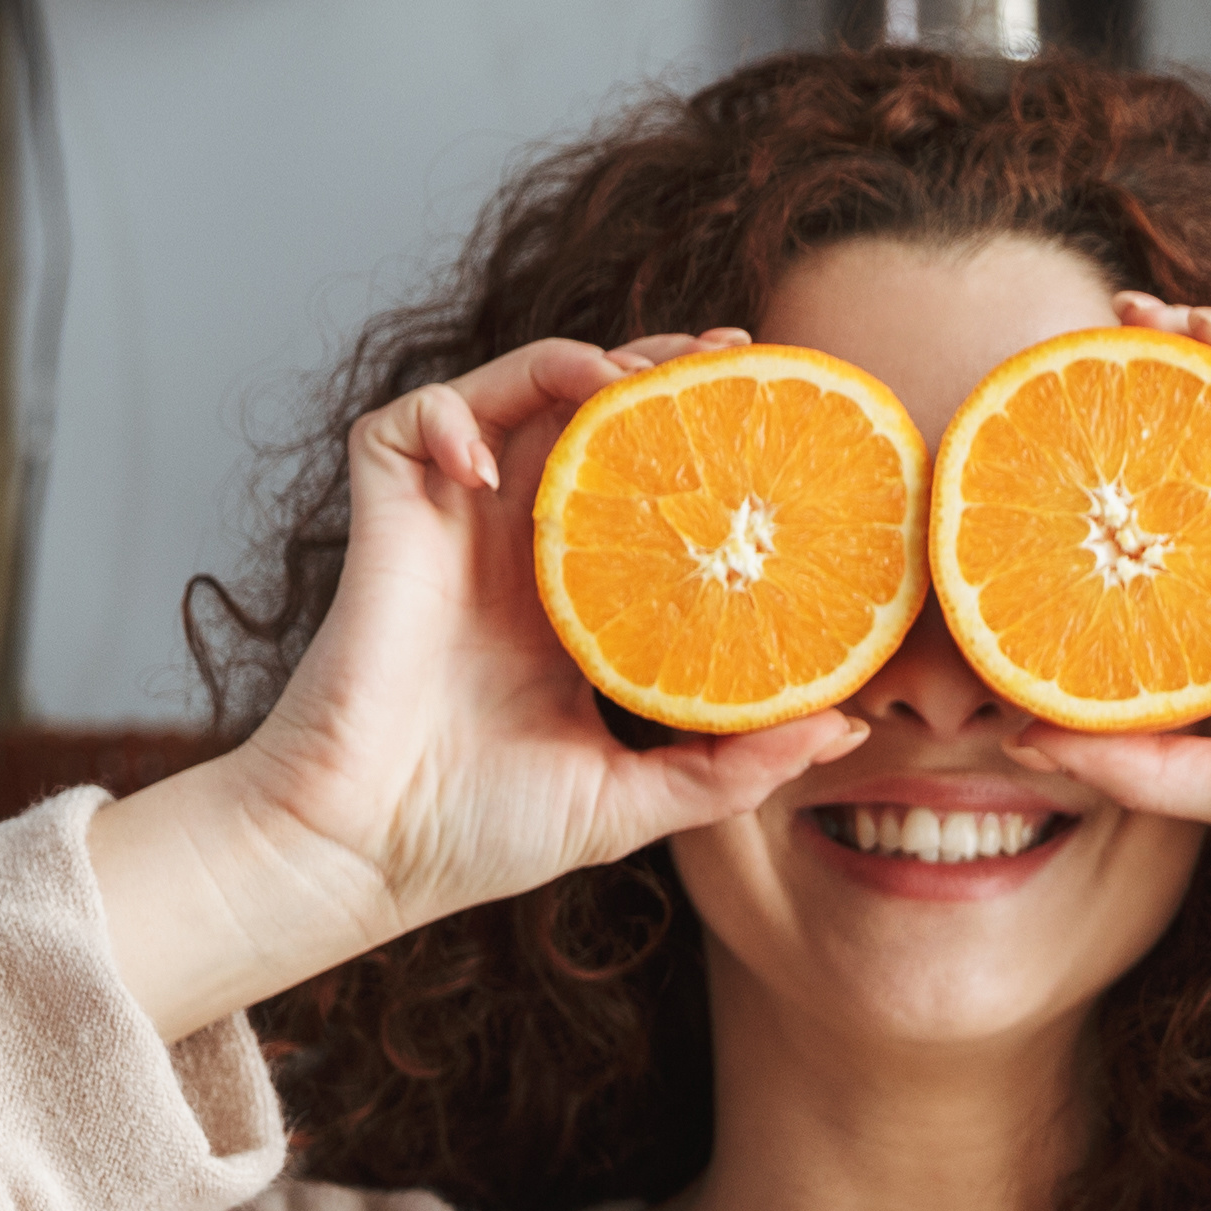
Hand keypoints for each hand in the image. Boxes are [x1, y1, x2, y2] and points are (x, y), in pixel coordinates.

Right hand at [88, 333, 869, 1042]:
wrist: (363, 852)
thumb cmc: (479, 835)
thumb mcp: (635, 800)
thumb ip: (734, 765)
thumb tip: (846, 725)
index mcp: (572, 602)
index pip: (644, 486)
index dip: (698, 437)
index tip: (768, 409)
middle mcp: (514, 549)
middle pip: (589, 416)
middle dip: (655, 371)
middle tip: (726, 359)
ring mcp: (448, 526)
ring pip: (511, 393)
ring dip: (572, 365)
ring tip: (627, 384)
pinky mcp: (385, 519)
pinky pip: (408, 421)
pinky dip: (452, 414)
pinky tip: (495, 460)